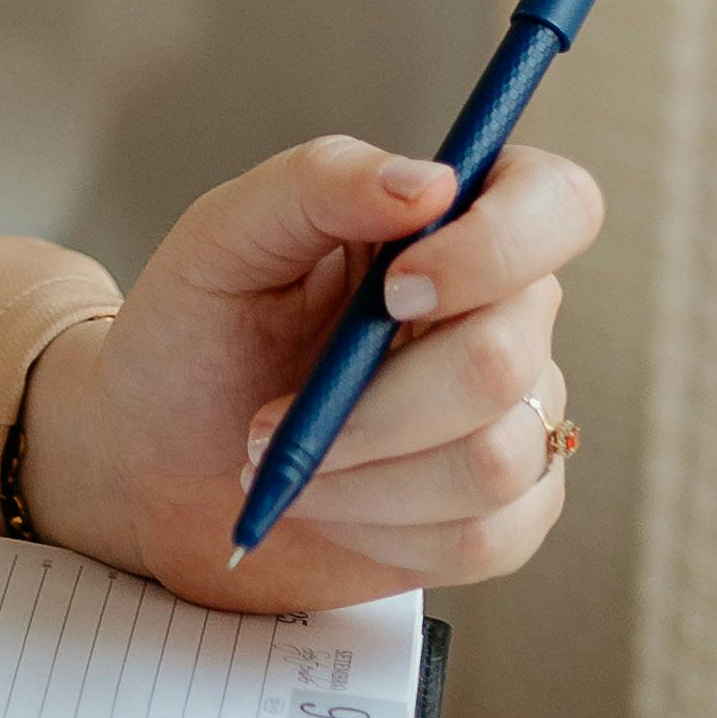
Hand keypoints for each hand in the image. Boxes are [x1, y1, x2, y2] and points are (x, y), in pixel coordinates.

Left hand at [19, 133, 601, 614]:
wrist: (159, 461)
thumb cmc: (195, 335)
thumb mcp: (222, 239)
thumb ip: (318, 185)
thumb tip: (431, 182)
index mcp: (449, 226)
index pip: (557, 204)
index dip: (500, 247)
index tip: (397, 288)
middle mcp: (503, 316)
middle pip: (507, 357)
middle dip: (372, 406)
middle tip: (269, 417)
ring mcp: (515, 418)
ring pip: (497, 459)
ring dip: (362, 474)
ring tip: (281, 459)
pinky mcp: (505, 515)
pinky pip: (488, 535)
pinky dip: (380, 529)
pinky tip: (326, 506)